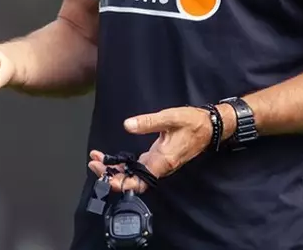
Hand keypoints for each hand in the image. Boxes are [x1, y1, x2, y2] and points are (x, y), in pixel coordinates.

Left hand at [88, 106, 213, 192]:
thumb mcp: (170, 118)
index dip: (120, 183)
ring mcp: (158, 164)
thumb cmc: (192, 122)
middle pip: (132, 181)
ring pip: (134, 175)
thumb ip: (148, 122)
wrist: (209, 126)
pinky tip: (113, 159)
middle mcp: (160, 167)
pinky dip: (124, 165)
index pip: (138, 182)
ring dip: (115, 170)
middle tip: (93, 163)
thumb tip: (128, 125)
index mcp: (162, 161)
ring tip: (98, 159)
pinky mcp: (158, 158)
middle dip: (111, 175)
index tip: (104, 175)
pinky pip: (138, 167)